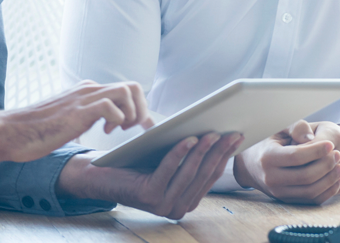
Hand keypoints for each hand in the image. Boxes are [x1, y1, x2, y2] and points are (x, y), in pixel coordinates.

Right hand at [0, 80, 152, 167]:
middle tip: (133, 129)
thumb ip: (89, 116)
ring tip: (121, 129)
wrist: (12, 131)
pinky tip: (104, 131)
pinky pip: (111, 106)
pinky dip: (116, 119)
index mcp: (88, 90)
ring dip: (132, 113)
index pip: (126, 89)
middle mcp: (89, 89)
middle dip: (141, 109)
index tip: (141, 127)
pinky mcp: (77, 111)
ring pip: (127, 91)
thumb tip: (107, 123)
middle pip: (133, 86)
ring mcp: (83, 98)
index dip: (140, 107)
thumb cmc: (38, 130)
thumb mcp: (71, 119)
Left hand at [57, 132, 242, 219]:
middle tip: (231, 132)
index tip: (237, 136)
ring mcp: (164, 204)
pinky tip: (188, 138)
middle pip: (203, 174)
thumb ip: (190, 156)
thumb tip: (218, 135)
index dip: (225, 155)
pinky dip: (180, 153)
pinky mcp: (149, 196)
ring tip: (211, 132)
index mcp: (187, 200)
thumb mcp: (170, 161)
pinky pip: (169, 170)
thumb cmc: (139, 163)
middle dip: (219, 151)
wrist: (102, 174)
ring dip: (203, 151)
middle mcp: (178, 207)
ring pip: (189, 172)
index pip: (212, 176)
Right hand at [233, 120, 339, 203]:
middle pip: (305, 176)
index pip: (296, 156)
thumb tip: (311, 138)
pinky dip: (327, 192)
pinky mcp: (287, 201)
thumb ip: (296, 128)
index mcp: (268, 158)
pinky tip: (336, 179)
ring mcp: (279, 193)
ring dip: (329, 180)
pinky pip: (311, 200)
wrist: (251, 166)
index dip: (316, 151)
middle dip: (325, 165)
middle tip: (338, 154)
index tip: (331, 144)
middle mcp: (272, 178)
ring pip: (310, 191)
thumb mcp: (279, 130)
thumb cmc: (269, 144)